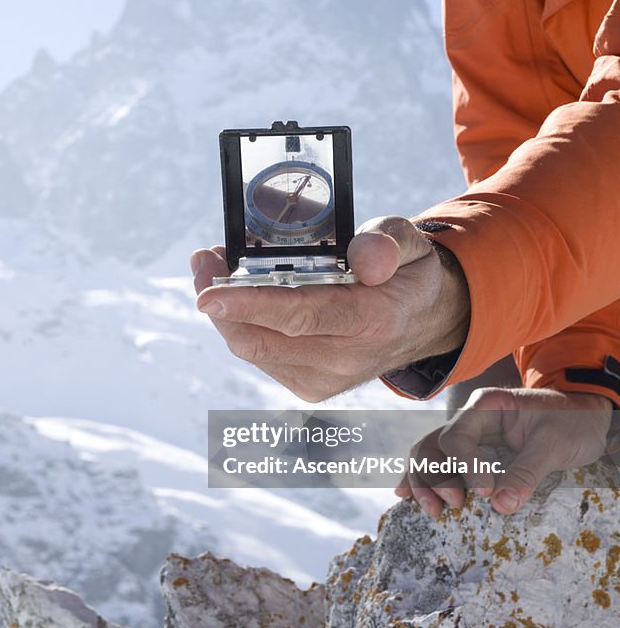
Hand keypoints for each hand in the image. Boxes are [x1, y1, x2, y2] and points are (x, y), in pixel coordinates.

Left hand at [189, 216, 469, 401]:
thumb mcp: (411, 243)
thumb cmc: (406, 275)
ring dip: (225, 313)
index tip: (207, 294)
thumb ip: (388, 241)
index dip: (248, 304)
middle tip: (203, 261)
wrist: (423, 323)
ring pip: (253, 350)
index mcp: (371, 319)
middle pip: (262, 338)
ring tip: (216, 271)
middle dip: (220, 303)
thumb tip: (364, 259)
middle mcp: (346, 358)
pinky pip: (261, 356)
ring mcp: (326, 379)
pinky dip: (242, 327)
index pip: (300, 315)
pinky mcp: (310, 386)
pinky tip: (240, 299)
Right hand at [395, 387, 612, 517]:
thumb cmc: (573, 422)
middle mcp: (470, 419)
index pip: (459, 436)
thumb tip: (500, 506)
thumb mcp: (555, 444)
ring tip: (433, 511)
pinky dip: (423, 480)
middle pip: (434, 445)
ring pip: (430, 455)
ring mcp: (469, 437)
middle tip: (454, 505)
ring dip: (424, 482)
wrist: (587, 417)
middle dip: (434, 476)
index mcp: (486, 405)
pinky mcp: (473, 455)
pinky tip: (406, 496)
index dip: (466, 466)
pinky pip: (440, 464)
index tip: (485, 492)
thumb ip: (527, 471)